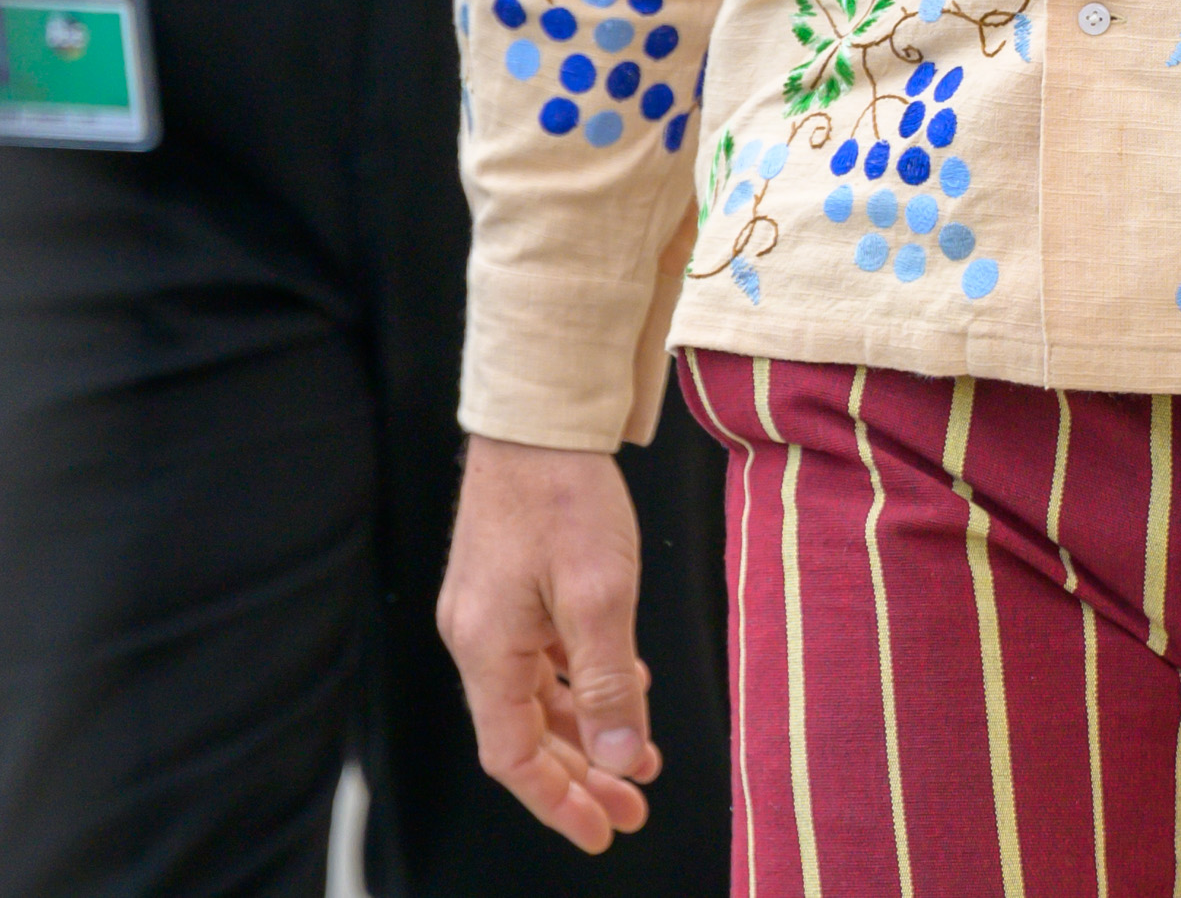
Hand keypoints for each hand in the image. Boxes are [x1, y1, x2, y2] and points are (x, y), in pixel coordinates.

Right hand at [437, 435, 662, 853]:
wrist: (540, 409)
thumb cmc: (564, 492)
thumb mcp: (600, 593)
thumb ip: (609, 681)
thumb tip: (622, 759)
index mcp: (486, 649)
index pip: (514, 757)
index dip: (558, 802)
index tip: (604, 831)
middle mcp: (478, 636)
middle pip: (526, 732)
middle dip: (581, 774)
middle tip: (633, 805)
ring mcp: (492, 608)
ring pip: (538, 694)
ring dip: (588, 727)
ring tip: (640, 754)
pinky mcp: (510, 582)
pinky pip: (544, 655)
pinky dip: (582, 679)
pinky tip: (625, 682)